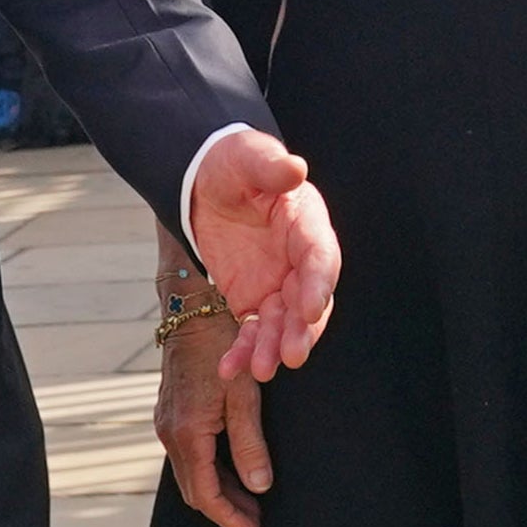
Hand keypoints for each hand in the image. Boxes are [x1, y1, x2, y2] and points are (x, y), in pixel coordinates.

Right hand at [154, 308, 270, 526]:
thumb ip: (250, 444)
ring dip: (216, 489)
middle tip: (256, 518)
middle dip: (224, 509)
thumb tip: (260, 486)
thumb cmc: (224, 345)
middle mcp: (169, 432)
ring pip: (188, 473)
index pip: (206, 494)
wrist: (192, 307)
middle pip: (193, 490)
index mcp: (188, 433)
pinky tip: (231, 467)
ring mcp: (165, 422)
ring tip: (249, 498)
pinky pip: (186, 454)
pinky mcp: (169, 411)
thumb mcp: (245, 395)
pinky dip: (208, 469)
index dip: (230, 516)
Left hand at [181, 130, 339, 384]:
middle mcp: (299, 260)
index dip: (318, 283)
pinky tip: (229, 370)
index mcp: (306, 224)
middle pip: (308, 300)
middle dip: (302, 330)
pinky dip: (243, 351)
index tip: (310, 309)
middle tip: (293, 355)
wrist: (206, 183)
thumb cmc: (233, 164)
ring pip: (282, 323)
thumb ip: (269, 164)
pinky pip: (251, 331)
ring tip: (261, 370)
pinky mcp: (253, 300)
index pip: (320, 257)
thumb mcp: (246, 156)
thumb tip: (295, 168)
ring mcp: (278, 284)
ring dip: (273, 348)